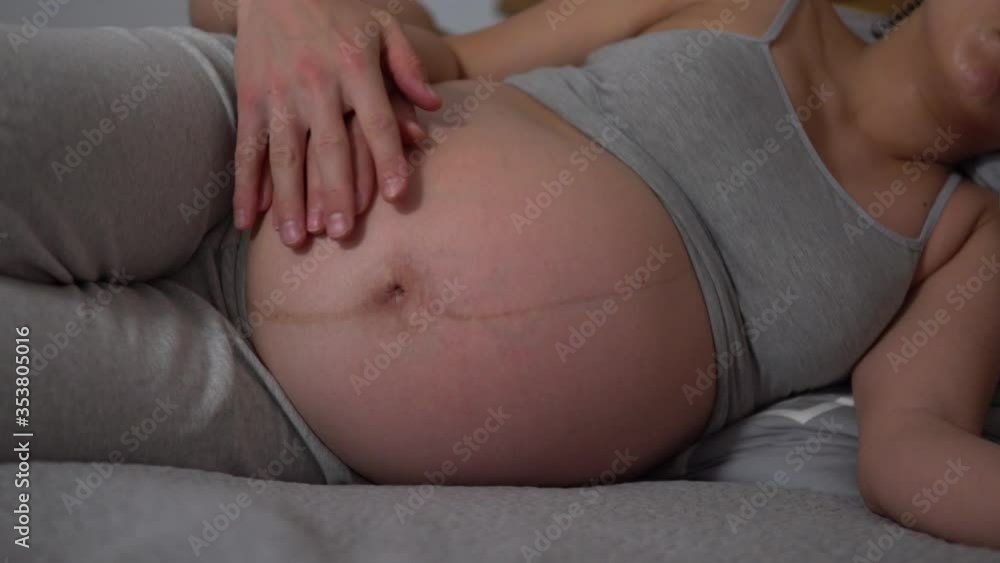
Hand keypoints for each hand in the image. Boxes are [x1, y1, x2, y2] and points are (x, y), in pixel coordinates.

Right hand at [232, 0, 441, 245]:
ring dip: (288, 201)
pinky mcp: (250, 97)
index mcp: (355, 67)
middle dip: (335, 193)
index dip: (388, 158)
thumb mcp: (382, 26)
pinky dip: (245, 186)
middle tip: (343, 235)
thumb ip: (408, 67)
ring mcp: (279, 93)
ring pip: (284, 156)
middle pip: (329, 147)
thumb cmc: (340, 9)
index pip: (376, 121)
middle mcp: (316, 83)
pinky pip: (247, 148)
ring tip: (295, 240)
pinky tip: (247, 220)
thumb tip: (432, 108)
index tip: (397, 196)